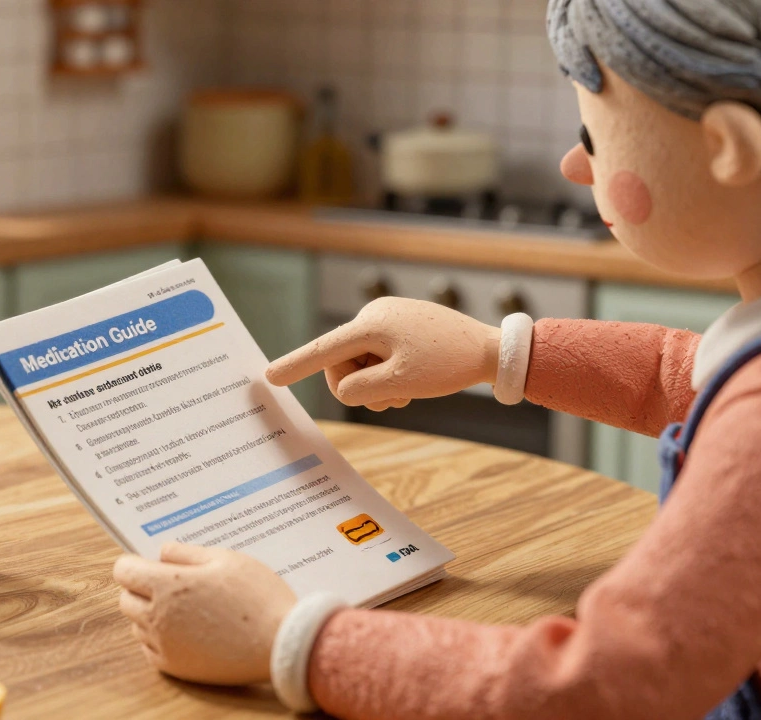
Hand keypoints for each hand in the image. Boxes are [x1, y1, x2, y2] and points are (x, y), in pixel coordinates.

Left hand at [113, 543, 296, 684]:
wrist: (281, 642)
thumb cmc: (257, 595)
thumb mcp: (225, 558)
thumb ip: (186, 552)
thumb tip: (162, 553)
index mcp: (168, 585)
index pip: (123, 571)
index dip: (134, 564)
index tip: (150, 565)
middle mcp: (158, 616)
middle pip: (126, 599)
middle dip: (142, 588)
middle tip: (173, 585)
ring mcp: (165, 644)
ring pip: (137, 624)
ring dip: (151, 614)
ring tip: (187, 609)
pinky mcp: (175, 667)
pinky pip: (150, 648)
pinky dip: (161, 638)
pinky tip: (187, 631)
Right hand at [266, 296, 500, 410]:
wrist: (492, 349)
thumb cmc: (448, 365)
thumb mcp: (400, 384)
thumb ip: (359, 390)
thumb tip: (343, 389)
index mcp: (371, 324)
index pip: (323, 349)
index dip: (294, 364)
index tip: (269, 375)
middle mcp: (375, 314)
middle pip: (343, 362)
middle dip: (360, 386)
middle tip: (390, 401)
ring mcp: (389, 317)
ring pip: (361, 362)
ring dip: (377, 384)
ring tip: (405, 393)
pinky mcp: (402, 324)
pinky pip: (379, 355)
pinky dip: (389, 374)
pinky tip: (411, 382)